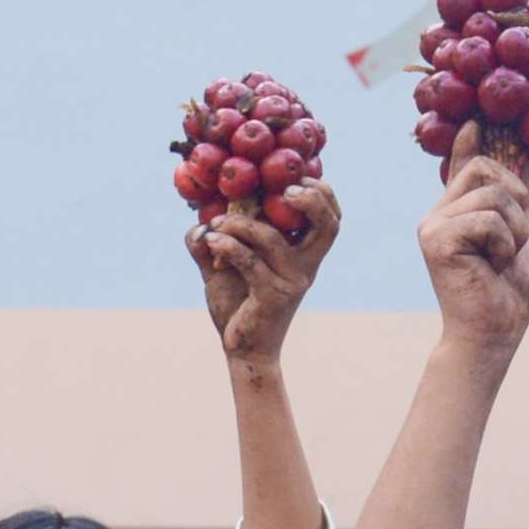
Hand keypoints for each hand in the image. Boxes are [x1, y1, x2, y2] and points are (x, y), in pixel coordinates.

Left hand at [195, 178, 342, 367]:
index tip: (296, 178)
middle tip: (286, 189)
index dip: (323, 194)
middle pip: (327, 225)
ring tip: (217, 223)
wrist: (244, 349)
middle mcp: (306, 266)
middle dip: (312, 199)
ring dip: (239, 223)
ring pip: (271, 237)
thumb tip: (198, 224)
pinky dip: (227, 244)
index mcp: (304, 255)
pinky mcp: (272, 296)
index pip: (331, 219)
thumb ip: (214, 243)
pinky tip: (210, 240)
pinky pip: (248, 260)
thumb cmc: (240, 305)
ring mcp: (291, 281)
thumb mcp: (227, 268)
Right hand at [418, 149, 528, 351]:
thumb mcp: (520, 235)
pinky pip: (488, 218)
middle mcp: (438, 214)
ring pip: (492, 193)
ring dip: (515, 229)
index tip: (477, 121)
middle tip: (512, 244)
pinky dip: (505, 244)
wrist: (493, 334)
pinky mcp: (436, 238)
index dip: (471, 142)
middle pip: (486, 168)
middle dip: (516, 202)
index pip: (464, 168)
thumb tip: (520, 156)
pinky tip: (493, 266)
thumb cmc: (507, 293)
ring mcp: (433, 225)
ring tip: (502, 259)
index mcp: (456, 214)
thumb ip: (516, 199)